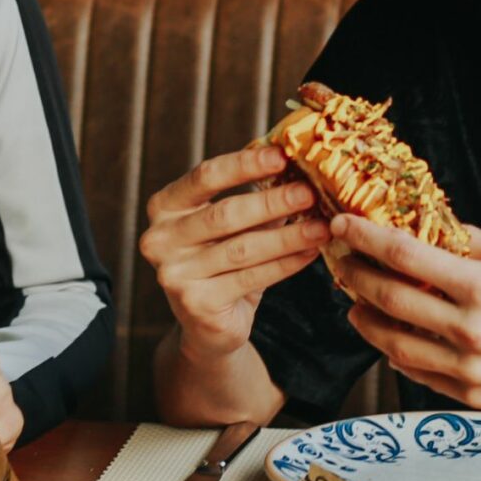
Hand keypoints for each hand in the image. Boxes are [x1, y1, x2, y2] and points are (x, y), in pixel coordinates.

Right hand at [140, 145, 330, 363]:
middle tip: (309, 193)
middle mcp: (160, 238)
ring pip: (242, 249)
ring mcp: (174, 273)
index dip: (245, 164)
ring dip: (287, 237)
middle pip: (224, 213)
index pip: (205, 176)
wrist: (207, 324)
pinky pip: (250, 278)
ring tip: (321, 227)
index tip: (282, 156)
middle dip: (272, 202)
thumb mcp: (231, 225)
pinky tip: (309, 253)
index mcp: (164, 206)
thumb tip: (298, 166)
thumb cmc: (222, 261)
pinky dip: (285, 265)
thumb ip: (252, 196)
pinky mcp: (196, 303)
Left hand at [332, 218, 480, 412]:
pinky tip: (389, 337)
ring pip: (393, 344)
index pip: (405, 256)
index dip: (366, 238)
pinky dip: (396, 353)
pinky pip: (418, 374)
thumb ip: (468, 242)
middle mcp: (472, 330)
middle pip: (390, 299)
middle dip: (356, 276)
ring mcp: (470, 369)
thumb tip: (425, 226)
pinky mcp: (472, 397)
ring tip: (355, 303)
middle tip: (342, 263)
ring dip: (365, 320)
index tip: (344, 224)